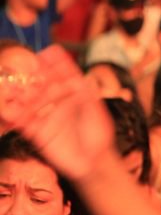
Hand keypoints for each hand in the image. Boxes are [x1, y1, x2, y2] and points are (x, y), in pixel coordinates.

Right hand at [0, 46, 116, 179]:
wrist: (94, 162)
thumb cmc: (98, 135)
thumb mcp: (95, 111)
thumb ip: (86, 95)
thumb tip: (78, 76)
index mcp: (73, 96)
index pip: (62, 76)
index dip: (56, 64)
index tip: (49, 51)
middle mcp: (57, 103)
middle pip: (42, 86)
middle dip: (33, 76)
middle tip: (23, 65)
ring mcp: (46, 117)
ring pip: (29, 102)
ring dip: (19, 93)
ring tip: (9, 84)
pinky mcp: (37, 132)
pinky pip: (23, 122)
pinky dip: (13, 115)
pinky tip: (5, 108)